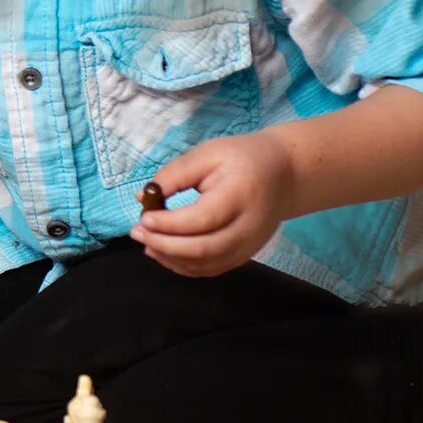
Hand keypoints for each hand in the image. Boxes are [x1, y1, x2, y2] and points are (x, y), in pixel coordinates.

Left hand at [133, 132, 299, 277]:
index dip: (170, 224)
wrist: (285, 174)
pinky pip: (212, 269)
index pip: (202, 219)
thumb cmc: (243, 158)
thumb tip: (141, 197)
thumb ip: (175, 174)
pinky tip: (165, 253)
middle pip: (204, 248)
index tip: (143, 217)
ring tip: (147, 243)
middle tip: (137, 233)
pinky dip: (185, 266)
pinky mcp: (245, 255)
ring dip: (171, 258)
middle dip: (165, 245)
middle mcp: (249, 226)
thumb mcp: (208, 153)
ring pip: (206, 264)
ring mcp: (249, 245)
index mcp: (241, 194)